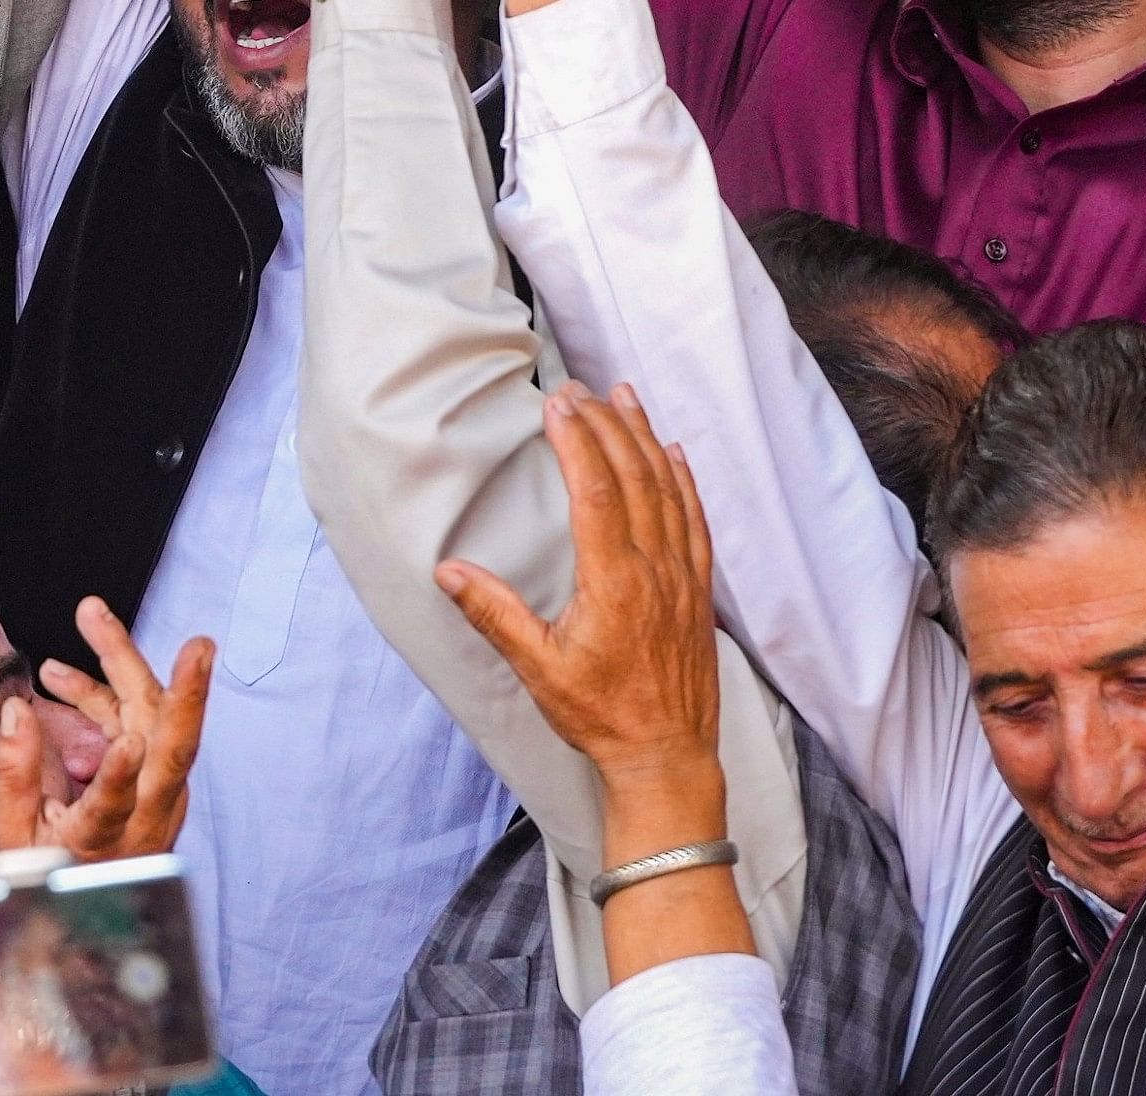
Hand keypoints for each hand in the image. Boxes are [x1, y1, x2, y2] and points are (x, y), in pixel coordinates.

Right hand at [0, 596, 212, 860]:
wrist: (86, 909)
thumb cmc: (48, 873)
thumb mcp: (12, 836)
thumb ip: (12, 776)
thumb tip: (15, 709)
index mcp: (101, 841)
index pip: (115, 808)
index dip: (118, 776)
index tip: (124, 744)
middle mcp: (144, 818)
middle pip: (171, 753)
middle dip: (187, 696)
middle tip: (199, 646)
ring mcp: (159, 797)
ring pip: (157, 721)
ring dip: (125, 665)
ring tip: (88, 615)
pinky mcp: (158, 780)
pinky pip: (142, 724)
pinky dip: (108, 695)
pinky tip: (62, 678)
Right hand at [441, 385, 720, 785]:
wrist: (666, 756)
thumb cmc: (600, 715)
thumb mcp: (538, 669)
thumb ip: (495, 615)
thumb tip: (448, 571)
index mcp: (613, 583)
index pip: (594, 492)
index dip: (576, 441)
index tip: (557, 405)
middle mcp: (653, 570)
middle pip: (632, 477)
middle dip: (605, 425)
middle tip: (578, 389)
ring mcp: (682, 578)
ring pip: (667, 490)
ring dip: (644, 438)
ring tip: (624, 396)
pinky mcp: (697, 591)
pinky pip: (694, 520)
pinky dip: (684, 480)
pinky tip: (674, 454)